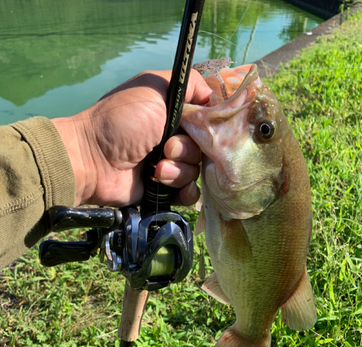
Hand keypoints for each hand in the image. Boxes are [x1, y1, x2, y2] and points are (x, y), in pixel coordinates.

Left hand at [51, 70, 211, 206]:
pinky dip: (183, 190)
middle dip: (188, 148)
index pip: (207, 117)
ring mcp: (169, 162)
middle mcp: (173, 135)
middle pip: (204, 146)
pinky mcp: (164, 187)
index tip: (201, 127)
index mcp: (174, 111)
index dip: (209, 124)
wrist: (92, 160)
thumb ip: (190, 83)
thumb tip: (213, 96)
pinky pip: (189, 192)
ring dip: (179, 170)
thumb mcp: (155, 88)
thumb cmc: (121, 120)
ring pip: (196, 169)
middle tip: (167, 147)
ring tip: (156, 169)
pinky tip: (166, 185)